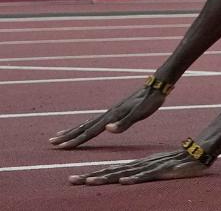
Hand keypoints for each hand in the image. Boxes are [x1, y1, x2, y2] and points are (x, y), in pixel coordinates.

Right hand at [49, 85, 166, 148]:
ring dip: (73, 130)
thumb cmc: (150, 101)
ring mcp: (111, 111)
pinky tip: (85, 126)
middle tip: (51, 143)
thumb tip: (108, 130)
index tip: (61, 147)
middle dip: (68, 136)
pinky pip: (96, 120)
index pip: (90, 131)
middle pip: (84, 127)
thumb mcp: (140, 113)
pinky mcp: (116, 110)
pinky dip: (86, 125)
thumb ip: (125, 123)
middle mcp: (108, 114)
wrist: (157, 85)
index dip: (76, 140)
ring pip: (87, 123)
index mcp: (111, 117)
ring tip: (60, 135)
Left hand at [68, 149, 207, 185]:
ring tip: (89, 181)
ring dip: (106, 177)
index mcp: (137, 165)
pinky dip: (135, 178)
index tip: (74, 180)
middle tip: (71, 181)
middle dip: (90, 176)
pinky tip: (123, 182)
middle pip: (112, 171)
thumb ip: (141, 173)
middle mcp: (139, 165)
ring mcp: (150, 168)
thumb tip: (124, 179)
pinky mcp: (162, 171)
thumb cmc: (178, 162)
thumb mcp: (156, 169)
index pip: (110, 170)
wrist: (199, 152)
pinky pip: (146, 176)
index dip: (92, 175)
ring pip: (124, 173)